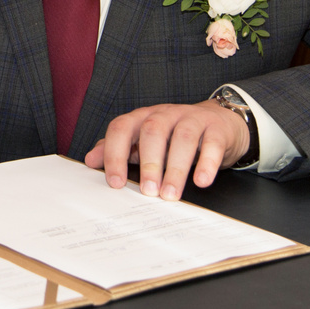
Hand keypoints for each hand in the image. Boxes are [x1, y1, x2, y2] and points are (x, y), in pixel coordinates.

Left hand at [84, 101, 248, 200]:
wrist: (218, 121)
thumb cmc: (175, 135)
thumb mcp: (144, 140)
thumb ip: (119, 149)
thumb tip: (91, 160)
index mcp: (143, 117)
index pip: (122, 128)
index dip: (115, 154)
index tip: (115, 182)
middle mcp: (166, 114)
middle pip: (152, 130)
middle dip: (149, 162)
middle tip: (148, 192)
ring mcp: (192, 118)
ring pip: (182, 137)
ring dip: (175, 168)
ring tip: (171, 194)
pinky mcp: (216, 129)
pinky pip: (212, 143)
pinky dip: (206, 162)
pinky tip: (201, 181)